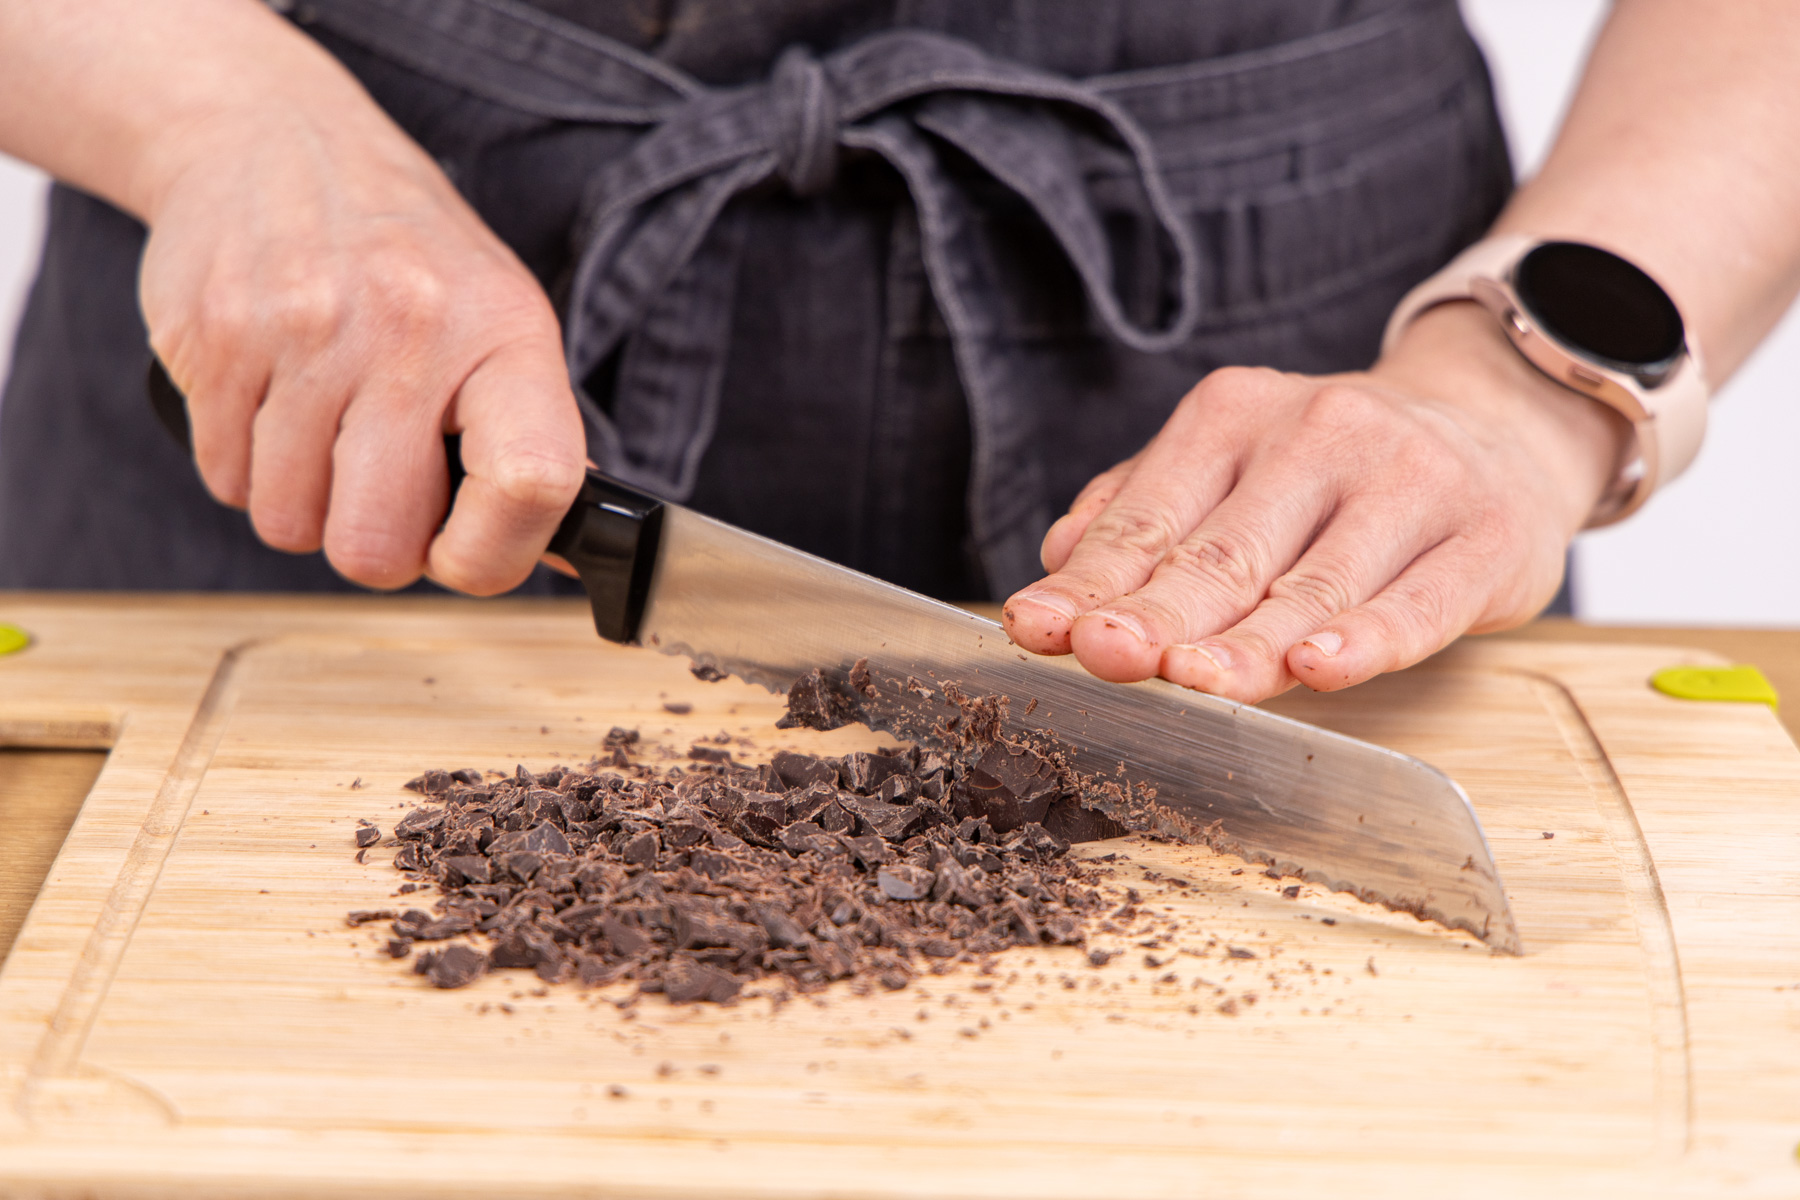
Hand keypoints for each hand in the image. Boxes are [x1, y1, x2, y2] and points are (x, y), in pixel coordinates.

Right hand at [139, 86, 583, 593]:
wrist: (277, 139)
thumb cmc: (410, 257)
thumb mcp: (501, 321)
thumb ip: (531, 437)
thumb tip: (570, 555)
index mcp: (505, 334)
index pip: (531, 482)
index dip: (494, 556)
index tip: (465, 553)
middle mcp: (410, 328)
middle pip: (376, 544)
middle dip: (376, 543)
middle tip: (380, 490)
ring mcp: (304, 331)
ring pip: (290, 523)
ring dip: (304, 504)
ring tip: (325, 430)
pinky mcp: (214, 337)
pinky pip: (225, 480)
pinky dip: (247, 466)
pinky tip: (275, 403)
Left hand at [1002, 303, 1632, 701]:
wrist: (1501, 426)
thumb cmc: (1336, 472)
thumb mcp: (1232, 463)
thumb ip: (1145, 506)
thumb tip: (1061, 553)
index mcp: (1237, 413)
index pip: (1151, 515)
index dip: (1093, 579)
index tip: (1037, 626)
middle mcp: (1321, 432)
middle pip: (1222, 552)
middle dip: (1155, 612)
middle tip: (1101, 655)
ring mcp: (1409, 483)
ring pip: (1311, 585)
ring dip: (1246, 642)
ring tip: (1190, 680)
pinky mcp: (1483, 539)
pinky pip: (1417, 602)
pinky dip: (1366, 639)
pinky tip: (1319, 669)